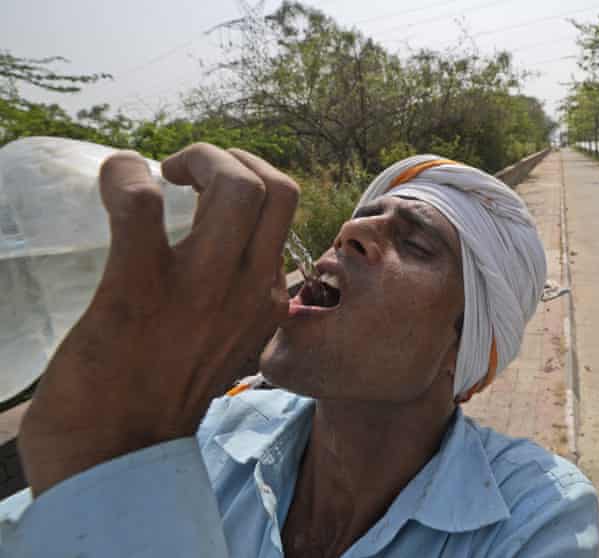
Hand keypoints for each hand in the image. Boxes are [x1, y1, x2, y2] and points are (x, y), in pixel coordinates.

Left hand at [18, 144, 298, 494]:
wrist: (118, 459)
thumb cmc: (162, 398)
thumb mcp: (228, 344)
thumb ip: (240, 305)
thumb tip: (233, 262)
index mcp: (269, 300)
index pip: (286, 210)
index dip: (248, 179)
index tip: (208, 189)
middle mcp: (251, 290)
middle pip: (274, 185)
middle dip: (228, 158)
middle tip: (185, 175)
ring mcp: (202, 290)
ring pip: (236, 184)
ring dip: (196, 159)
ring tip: (162, 176)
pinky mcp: (140, 291)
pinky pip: (141, 206)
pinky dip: (124, 178)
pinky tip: (114, 182)